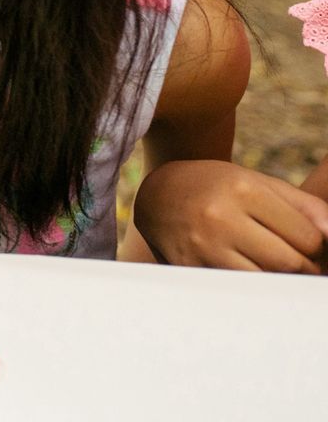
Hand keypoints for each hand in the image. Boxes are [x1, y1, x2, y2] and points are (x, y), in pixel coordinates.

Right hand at [133, 159, 327, 272]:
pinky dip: (251, 287)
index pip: (307, 237)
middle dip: (302, 267)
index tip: (308, 245)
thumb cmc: (219, 187)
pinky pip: (237, 290)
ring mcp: (203, 246)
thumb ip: (304, 207)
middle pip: (289, 263)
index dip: (316, 246)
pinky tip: (248, 270)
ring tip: (272, 266)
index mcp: (243, 190)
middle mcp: (220, 217)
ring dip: (278, 280)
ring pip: (265, 282)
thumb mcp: (259, 182)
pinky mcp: (190, 268)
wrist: (159, 194)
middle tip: (296, 261)